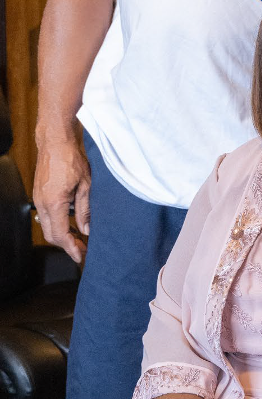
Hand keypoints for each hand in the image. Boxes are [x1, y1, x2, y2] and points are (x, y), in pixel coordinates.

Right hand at [33, 133, 90, 263]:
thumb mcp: (86, 185)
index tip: (81, 256)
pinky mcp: (39, 194)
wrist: (55, 142)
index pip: (60, 235)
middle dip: (66, 245)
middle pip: (51, 235)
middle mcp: (42, 203)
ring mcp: (38, 199)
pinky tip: (71, 223)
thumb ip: (85, 210)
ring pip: (47, 226)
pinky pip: (46, 216)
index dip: (71, 248)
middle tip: (82, 249)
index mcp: (54, 203)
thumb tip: (87, 229)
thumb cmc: (71, 159)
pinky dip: (58, 224)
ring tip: (79, 238)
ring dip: (62, 235)